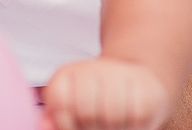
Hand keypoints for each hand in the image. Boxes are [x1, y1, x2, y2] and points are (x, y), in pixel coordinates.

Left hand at [40, 57, 170, 129]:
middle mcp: (92, 68)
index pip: (60, 102)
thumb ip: (55, 117)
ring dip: (113, 128)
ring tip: (113, 123)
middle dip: (91, 127)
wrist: (136, 82)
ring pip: (112, 117)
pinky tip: (130, 118)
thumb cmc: (96, 102)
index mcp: (66, 75)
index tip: (75, 123)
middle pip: (86, 112)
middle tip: (97, 124)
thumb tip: (44, 126)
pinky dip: (133, 126)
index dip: (67, 122)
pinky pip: (137, 118)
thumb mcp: (70, 108)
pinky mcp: (146, 87)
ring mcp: (121, 74)